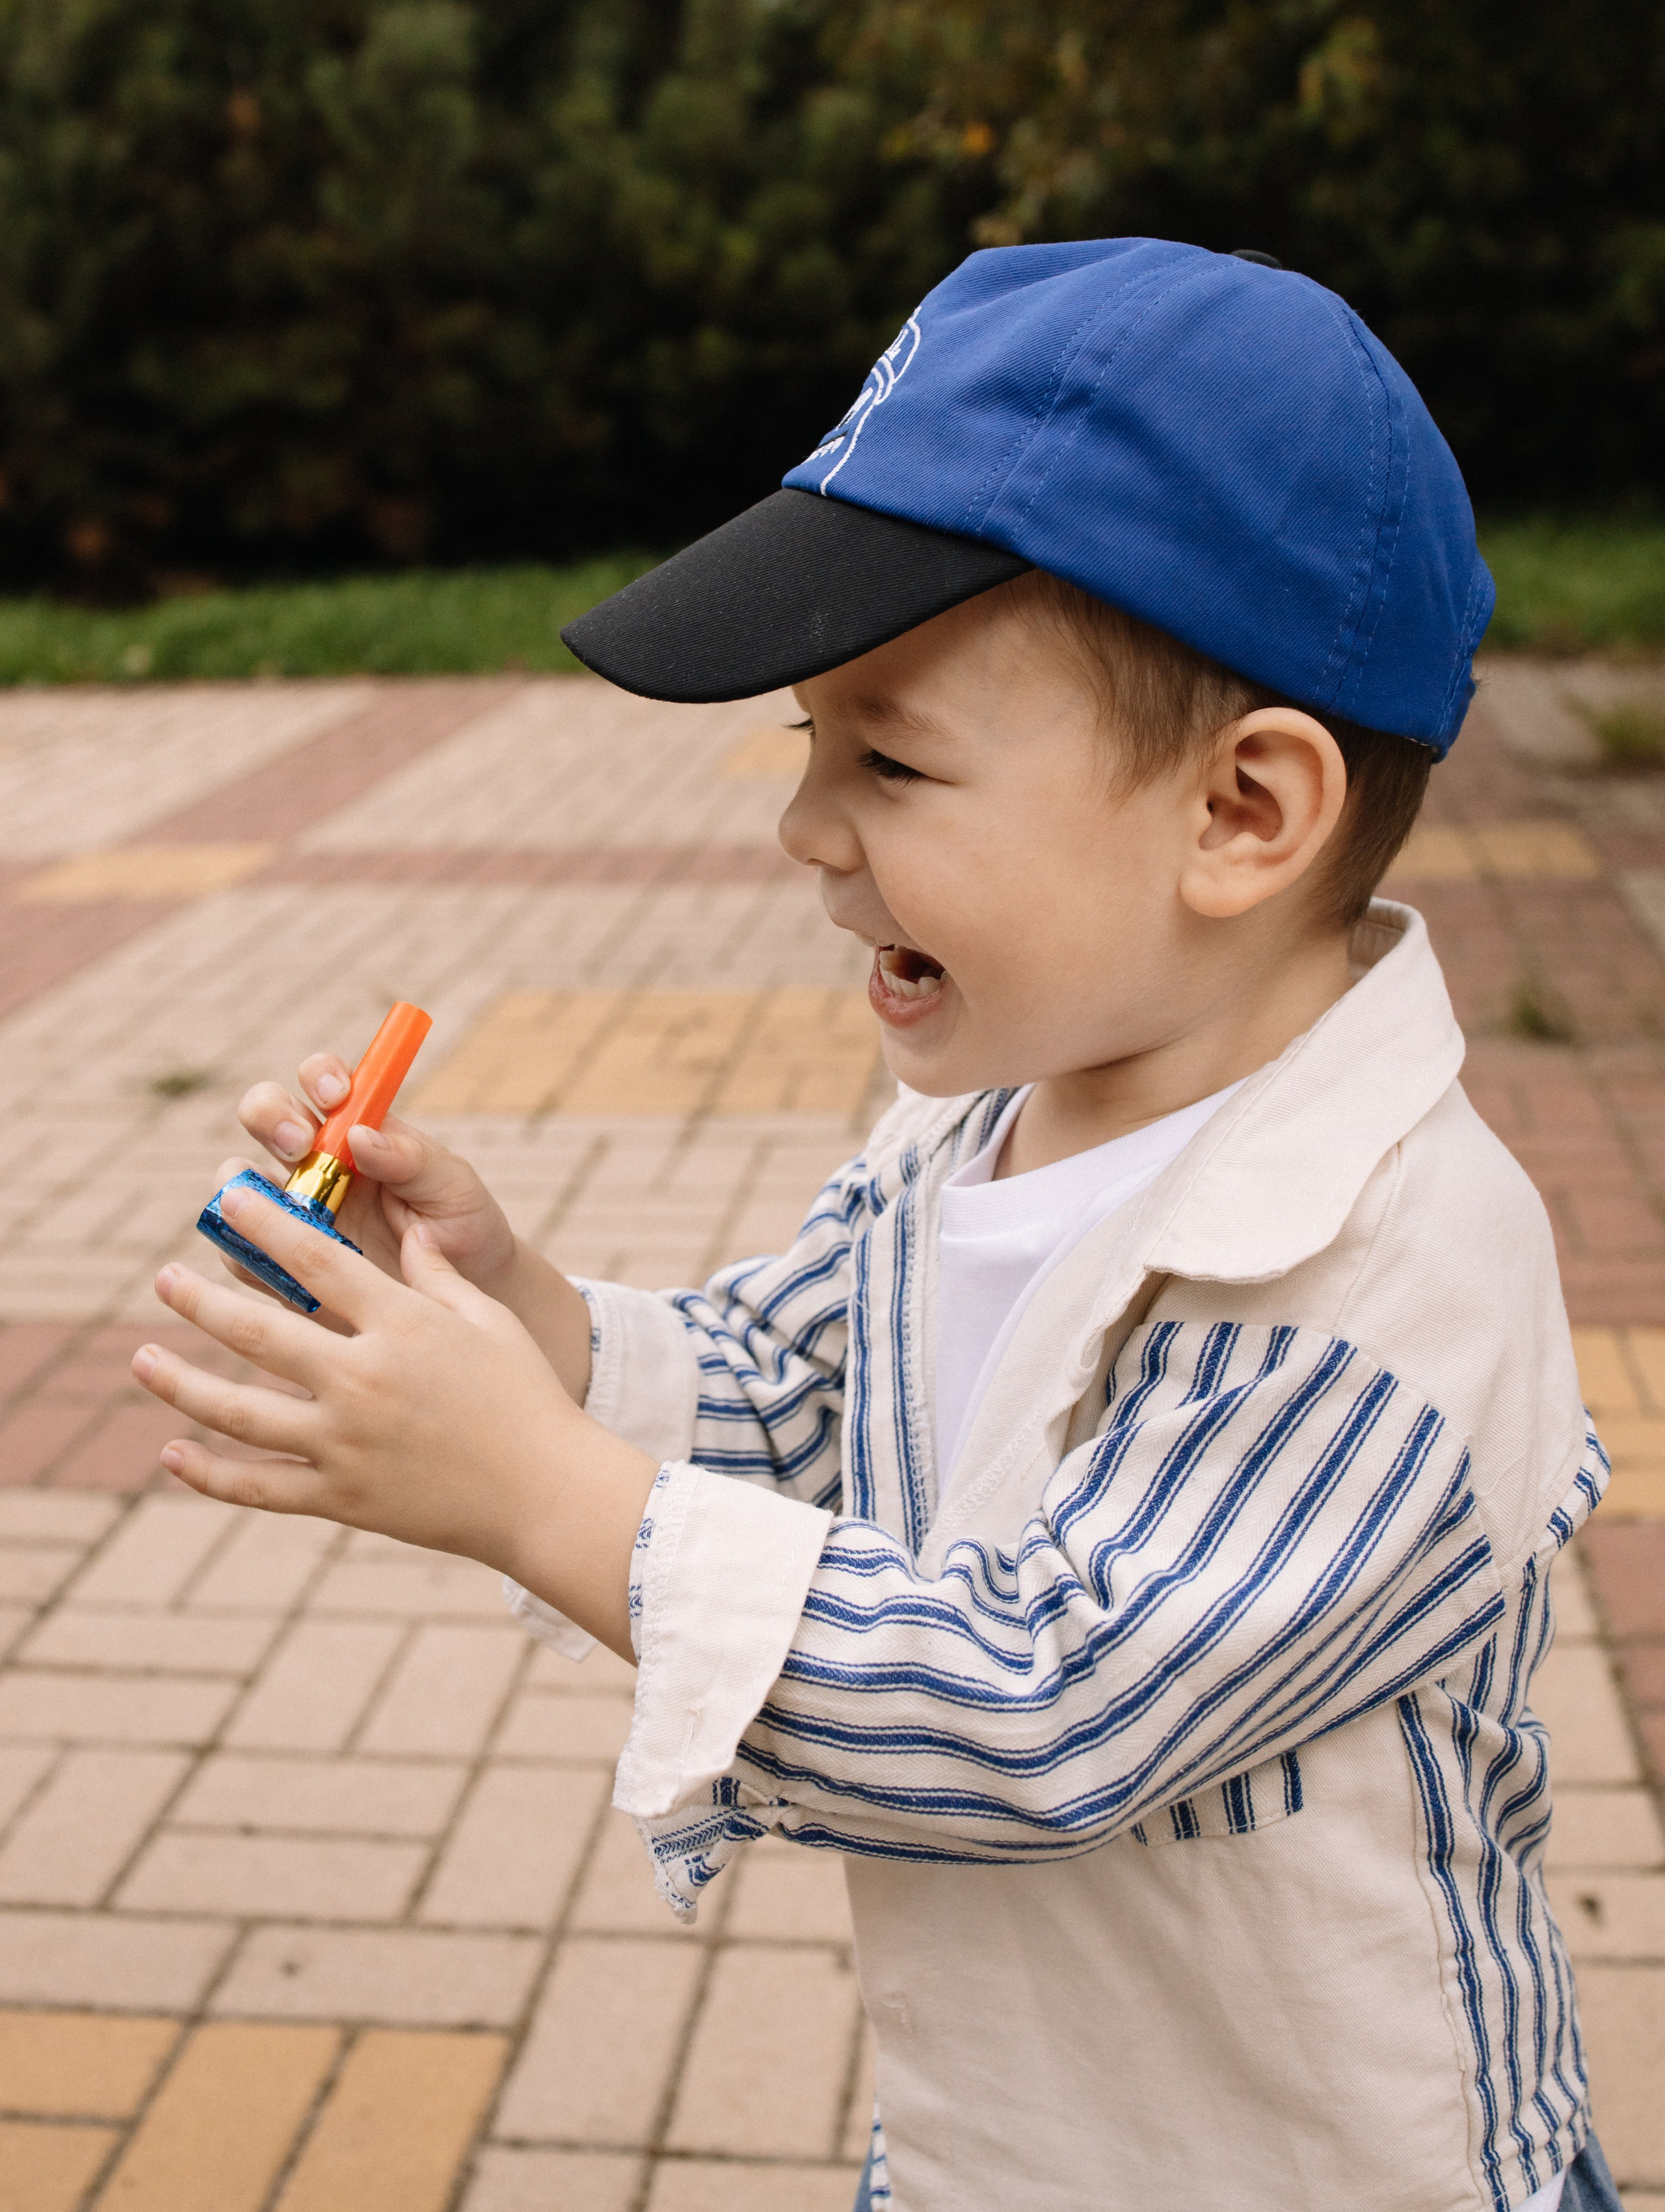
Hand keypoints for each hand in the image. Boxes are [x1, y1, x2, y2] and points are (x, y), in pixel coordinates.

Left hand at [140, 1178, 655, 1658]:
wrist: (548, 1495)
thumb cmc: (528, 1398)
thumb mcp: (490, 1321)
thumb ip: (438, 1276)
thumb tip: (407, 1232)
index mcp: (403, 1325)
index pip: (316, 1260)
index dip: (266, 1223)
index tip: (231, 1198)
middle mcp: (363, 1379)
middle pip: (259, 1330)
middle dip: (201, 1299)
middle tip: (164, 1277)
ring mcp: (346, 1443)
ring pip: (239, 1410)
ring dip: (181, 1382)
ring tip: (141, 1358)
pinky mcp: (341, 1498)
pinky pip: (258, 1486)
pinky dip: (209, 1474)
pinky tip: (172, 1453)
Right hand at [223, 1052, 592, 1396]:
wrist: (465, 1299)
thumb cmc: (463, 1229)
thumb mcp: (454, 1189)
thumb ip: (413, 1159)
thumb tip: (362, 1135)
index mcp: (356, 1130)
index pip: (322, 1081)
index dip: (319, 1076)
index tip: (337, 1096)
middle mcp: (313, 1161)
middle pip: (264, 1115)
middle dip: (271, 1118)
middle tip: (300, 1146)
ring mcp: (289, 1211)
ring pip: (235, 1181)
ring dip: (242, 1185)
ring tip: (280, 1209)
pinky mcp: (277, 1264)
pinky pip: (238, 1252)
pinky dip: (241, 1251)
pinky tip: (272, 1263)